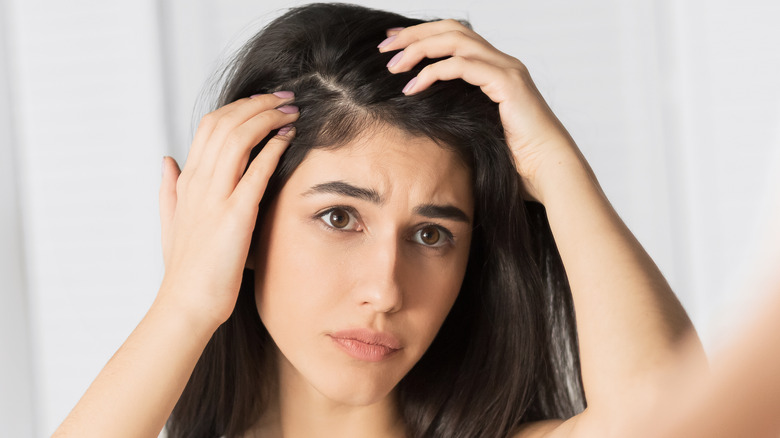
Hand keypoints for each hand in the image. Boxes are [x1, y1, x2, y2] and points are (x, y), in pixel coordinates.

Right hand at [157, 93, 298, 329]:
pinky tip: (289, 138)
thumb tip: (166, 160)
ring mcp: (215, 197)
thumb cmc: (185, 269)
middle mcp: (198, 182)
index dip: (238, 107)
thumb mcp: (171, 222)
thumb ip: (168, 189)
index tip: (263, 102)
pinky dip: (273, 149)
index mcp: (187, 181)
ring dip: (268, 118)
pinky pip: (255, 172)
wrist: (186, 304)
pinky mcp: (234, 215)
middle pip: (225, 123)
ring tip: (292, 111)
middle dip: (258, 104)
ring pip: (239, 138)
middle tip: (285, 98)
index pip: (209, 126)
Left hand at [378, 20, 586, 202]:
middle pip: (451, 29)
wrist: (548, 171)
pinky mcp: (507, 83)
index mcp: (495, 69)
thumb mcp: (476, 129)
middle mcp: (502, 63)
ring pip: (455, 40)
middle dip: (414, 34)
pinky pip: (463, 65)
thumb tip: (421, 115)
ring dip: (419, 49)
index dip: (421, 35)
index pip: (454, 36)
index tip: (393, 45)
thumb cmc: (514, 160)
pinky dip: (433, 72)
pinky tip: (412, 87)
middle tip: (384, 47)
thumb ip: (456, 113)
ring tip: (392, 66)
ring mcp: (507, 70)